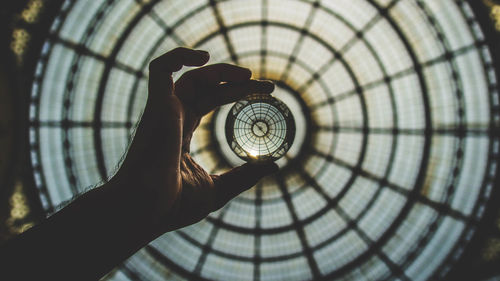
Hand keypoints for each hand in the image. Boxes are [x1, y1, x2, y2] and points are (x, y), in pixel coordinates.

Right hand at [114, 47, 277, 232]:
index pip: (212, 100)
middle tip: (269, 86)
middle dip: (239, 82)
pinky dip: (178, 56)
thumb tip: (274, 166)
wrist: (148, 210)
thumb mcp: (219, 188)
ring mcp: (163, 110)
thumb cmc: (174, 204)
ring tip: (250, 76)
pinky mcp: (156, 105)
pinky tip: (203, 58)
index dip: (238, 93)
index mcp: (182, 131)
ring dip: (222, 70)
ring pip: (191, 76)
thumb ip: (244, 176)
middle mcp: (172, 116)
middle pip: (208, 87)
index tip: (267, 94)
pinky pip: (159, 69)